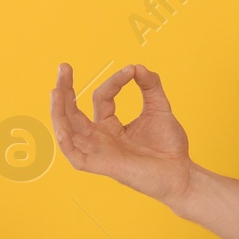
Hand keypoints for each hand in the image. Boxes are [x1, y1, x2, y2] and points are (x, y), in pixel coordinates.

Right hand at [50, 62, 195, 204]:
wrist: (182, 173)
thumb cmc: (169, 146)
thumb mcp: (159, 108)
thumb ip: (150, 86)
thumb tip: (137, 66)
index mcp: (110, 126)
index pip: (102, 98)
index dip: (115, 81)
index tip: (131, 70)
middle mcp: (99, 138)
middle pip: (73, 113)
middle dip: (65, 90)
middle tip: (63, 66)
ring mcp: (98, 152)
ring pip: (68, 131)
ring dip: (59, 111)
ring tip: (56, 90)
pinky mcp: (101, 165)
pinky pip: (75, 155)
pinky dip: (66, 141)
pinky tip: (62, 126)